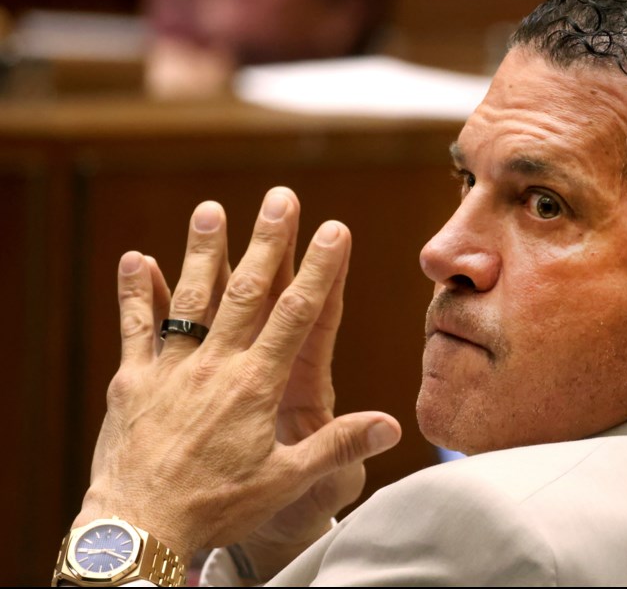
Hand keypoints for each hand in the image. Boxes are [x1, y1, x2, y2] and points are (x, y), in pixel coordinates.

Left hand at [74, 187, 401, 567]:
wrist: (140, 530)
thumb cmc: (217, 509)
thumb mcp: (287, 483)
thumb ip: (339, 447)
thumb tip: (392, 425)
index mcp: (258, 385)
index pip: (297, 314)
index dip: (319, 268)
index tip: (335, 229)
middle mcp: (216, 366)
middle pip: (246, 291)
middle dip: (267, 241)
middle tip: (280, 198)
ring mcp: (171, 369)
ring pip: (191, 298)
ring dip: (203, 252)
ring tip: (212, 209)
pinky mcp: (132, 382)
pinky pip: (134, 328)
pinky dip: (137, 293)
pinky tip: (136, 257)